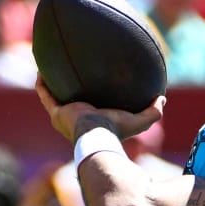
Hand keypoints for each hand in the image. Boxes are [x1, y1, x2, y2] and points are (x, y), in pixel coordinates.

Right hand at [36, 77, 163, 142]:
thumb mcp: (140, 121)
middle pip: (70, 104)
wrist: (98, 135)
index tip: (93, 88)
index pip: (92, 111)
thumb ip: (153, 112)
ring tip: (50, 70)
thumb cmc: (118, 130)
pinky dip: (42, 84)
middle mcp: (76, 121)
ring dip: (51, 86)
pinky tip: (41, 70)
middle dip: (69, 92)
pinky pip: (45, 95)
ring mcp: (64, 117)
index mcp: (94, 123)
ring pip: (54, 99)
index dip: (91, 101)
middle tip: (70, 77)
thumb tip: (163, 98)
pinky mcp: (56, 112)